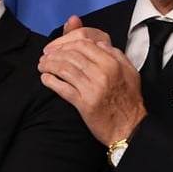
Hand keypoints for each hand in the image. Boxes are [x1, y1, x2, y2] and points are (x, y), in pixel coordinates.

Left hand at [39, 20, 145, 144]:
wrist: (129, 128)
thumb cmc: (129, 100)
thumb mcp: (130, 72)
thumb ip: (116, 55)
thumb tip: (99, 43)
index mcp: (112, 63)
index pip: (83, 44)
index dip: (66, 43)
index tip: (58, 47)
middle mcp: (102, 73)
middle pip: (71, 55)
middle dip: (54, 54)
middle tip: (46, 56)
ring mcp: (92, 88)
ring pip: (65, 69)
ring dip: (49, 65)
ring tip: (42, 65)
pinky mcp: (84, 104)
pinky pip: (63, 88)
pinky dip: (51, 81)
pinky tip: (45, 78)